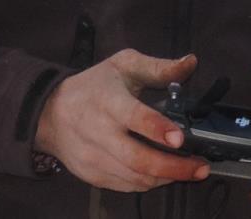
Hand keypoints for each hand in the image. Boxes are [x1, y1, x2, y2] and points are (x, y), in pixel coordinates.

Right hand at [34, 49, 208, 191]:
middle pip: (137, 158)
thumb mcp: (124, 65)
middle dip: (173, 166)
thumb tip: (190, 63)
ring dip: (166, 177)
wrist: (50, 113)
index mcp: (109, 101)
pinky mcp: (91, 175)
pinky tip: (166, 175)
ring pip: (134, 177)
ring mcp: (94, 158)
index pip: (134, 117)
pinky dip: (149, 183)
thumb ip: (159, 67)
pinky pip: (125, 186)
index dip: (158, 129)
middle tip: (201, 166)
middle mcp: (99, 133)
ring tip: (191, 171)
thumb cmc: (93, 86)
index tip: (180, 138)